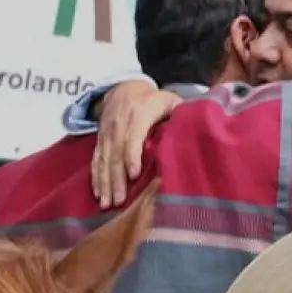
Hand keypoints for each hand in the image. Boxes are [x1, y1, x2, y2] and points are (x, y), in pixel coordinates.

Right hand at [92, 82, 181, 208]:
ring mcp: (107, 134)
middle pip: (116, 154)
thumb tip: (195, 130)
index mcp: (138, 115)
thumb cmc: (153, 99)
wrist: (123, 88)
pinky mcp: (100, 141)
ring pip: (104, 160)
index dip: (132, 156)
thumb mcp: (169, 100)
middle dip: (116, 178)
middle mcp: (119, 125)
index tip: (133, 175)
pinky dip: (96, 178)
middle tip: (119, 201)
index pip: (132, 137)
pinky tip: (99, 194)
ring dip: (105, 183)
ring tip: (107, 204)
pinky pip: (96, 160)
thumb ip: (181, 113)